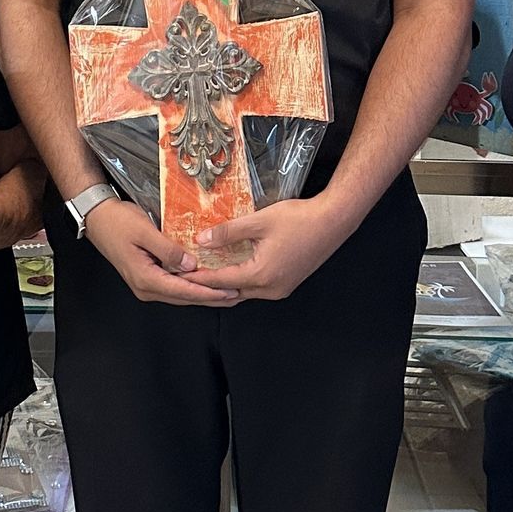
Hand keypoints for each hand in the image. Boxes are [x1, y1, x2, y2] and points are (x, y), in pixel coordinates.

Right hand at [84, 197, 239, 307]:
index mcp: (145, 278)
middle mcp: (146, 287)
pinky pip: (173, 286)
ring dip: (203, 294)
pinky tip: (205, 282)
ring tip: (226, 293)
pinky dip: (191, 286)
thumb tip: (190, 265)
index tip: (228, 292)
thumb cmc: (118, 222)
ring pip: (179, 294)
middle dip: (211, 298)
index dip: (208, 292)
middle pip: (184, 297)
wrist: (97, 217)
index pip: (183, 291)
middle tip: (236, 296)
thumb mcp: (145, 231)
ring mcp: (145, 284)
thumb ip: (168, 249)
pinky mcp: (147, 276)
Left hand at [193, 197, 345, 301]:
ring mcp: (280, 289)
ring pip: (245, 292)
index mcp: (261, 275)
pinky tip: (233, 268)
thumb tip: (201, 240)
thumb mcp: (259, 221)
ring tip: (206, 272)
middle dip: (209, 286)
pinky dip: (242, 281)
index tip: (179, 273)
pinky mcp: (287, 283)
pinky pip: (257, 288)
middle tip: (189, 275)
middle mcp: (270, 289)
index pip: (220, 281)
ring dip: (226, 285)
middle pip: (231, 292)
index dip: (198, 277)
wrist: (333, 221)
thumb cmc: (299, 219)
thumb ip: (227, 232)